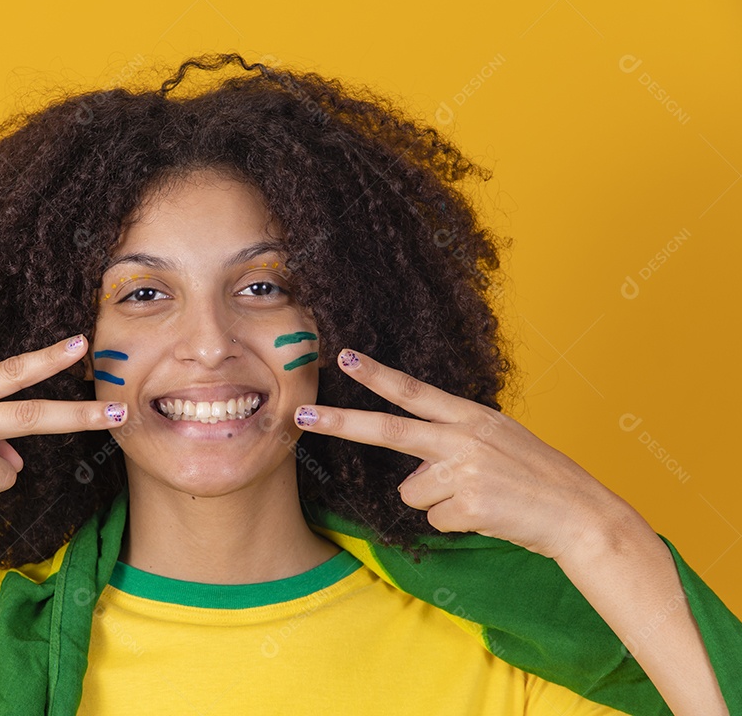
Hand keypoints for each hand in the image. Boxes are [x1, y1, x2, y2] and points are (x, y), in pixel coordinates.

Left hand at [293, 349, 631, 558]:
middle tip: (300, 416)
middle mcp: (463, 437)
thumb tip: (415, 466)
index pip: (414, 391)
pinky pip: (435, 519)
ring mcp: (465, 470)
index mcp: (471, 416)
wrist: (581, 514)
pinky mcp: (469, 504)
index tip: (343, 357)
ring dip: (437, 503)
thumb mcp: (500, 440)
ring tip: (479, 500)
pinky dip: (456, 524)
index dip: (377, 375)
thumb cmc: (538, 478)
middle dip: (340, 423)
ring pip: (412, 492)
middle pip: (388, 430)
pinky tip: (487, 517)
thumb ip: (457, 438)